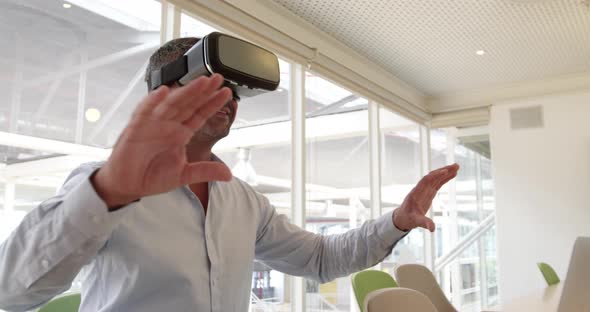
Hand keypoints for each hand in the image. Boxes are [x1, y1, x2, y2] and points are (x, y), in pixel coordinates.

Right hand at [92, 74, 232, 208]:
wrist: (128, 185)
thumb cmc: (152, 175)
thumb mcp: (184, 175)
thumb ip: (205, 171)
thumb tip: (228, 175)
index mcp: (180, 133)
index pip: (200, 114)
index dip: (213, 103)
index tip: (227, 93)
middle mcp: (168, 125)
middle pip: (189, 103)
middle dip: (203, 91)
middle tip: (218, 78)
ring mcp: (153, 124)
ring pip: (172, 104)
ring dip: (186, 92)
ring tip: (201, 82)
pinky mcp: (136, 128)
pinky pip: (144, 111)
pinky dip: (152, 101)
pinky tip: (163, 91)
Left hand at [393, 163, 458, 231]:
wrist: (402, 218)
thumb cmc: (407, 219)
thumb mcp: (415, 222)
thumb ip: (424, 223)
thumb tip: (432, 228)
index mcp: (416, 193)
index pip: (426, 181)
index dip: (435, 176)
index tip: (445, 171)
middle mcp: (421, 189)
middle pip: (432, 177)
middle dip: (443, 171)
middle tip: (456, 165)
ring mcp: (425, 190)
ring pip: (436, 178)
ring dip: (446, 172)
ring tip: (457, 167)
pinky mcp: (429, 192)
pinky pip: (438, 183)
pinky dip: (445, 178)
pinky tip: (453, 174)